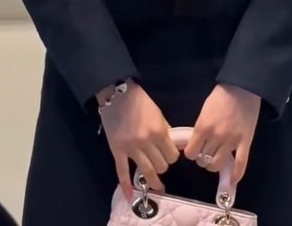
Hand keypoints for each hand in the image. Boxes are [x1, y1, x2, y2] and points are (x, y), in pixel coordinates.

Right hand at [97, 81, 178, 201]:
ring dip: (153, 180)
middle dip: (163, 165)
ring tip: (158, 185)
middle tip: (160, 161)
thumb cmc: (140, 102)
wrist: (117, 95)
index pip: (172, 155)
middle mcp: (146, 142)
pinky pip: (122, 172)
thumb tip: (174, 146)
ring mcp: (131, 148)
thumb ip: (166, 131)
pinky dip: (126, 186)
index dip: (172, 156)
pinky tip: (130, 196)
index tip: (169, 154)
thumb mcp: (158, 114)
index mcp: (159, 131)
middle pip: (161, 166)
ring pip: (147, 172)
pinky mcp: (117, 151)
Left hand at [184, 84, 260, 184]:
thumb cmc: (221, 96)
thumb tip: (194, 142)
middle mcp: (216, 137)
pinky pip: (241, 164)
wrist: (242, 88)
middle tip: (206, 152)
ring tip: (215, 158)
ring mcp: (231, 141)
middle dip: (202, 158)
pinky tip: (232, 180)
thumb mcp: (204, 110)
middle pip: (204, 160)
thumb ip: (200, 127)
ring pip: (218, 165)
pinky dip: (236, 175)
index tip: (194, 149)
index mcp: (203, 127)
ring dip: (214, 165)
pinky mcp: (245, 143)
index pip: (191, 153)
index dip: (192, 153)